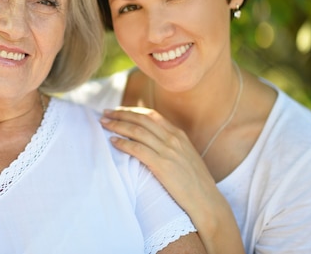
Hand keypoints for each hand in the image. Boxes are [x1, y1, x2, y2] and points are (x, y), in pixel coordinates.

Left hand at [100, 107, 216, 215]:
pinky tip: (113, 141)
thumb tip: (152, 139)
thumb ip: (171, 144)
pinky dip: (123, 143)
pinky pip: (137, 149)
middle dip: (120, 114)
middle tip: (104, 113)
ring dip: (117, 125)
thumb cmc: (194, 182)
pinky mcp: (162, 165)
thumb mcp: (185, 155)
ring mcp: (168, 151)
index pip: (151, 115)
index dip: (132, 111)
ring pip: (137, 131)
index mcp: (178, 134)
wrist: (206, 200)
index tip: (118, 111)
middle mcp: (173, 139)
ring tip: (104, 124)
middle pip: (141, 119)